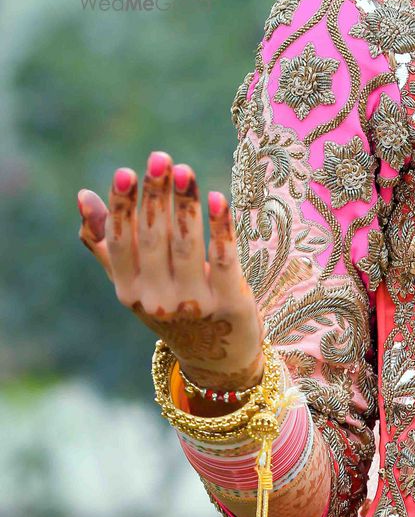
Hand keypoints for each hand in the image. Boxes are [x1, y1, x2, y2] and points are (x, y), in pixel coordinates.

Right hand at [77, 151, 264, 390]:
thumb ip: (107, 243)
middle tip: (160, 158)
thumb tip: (83, 196)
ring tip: (184, 170)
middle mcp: (156, 299)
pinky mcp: (229, 302)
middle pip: (154, 239)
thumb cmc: (171, 306)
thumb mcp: (135, 281)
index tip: (126, 172)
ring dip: (185, 204)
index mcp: (129, 290)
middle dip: (156, 196)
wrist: (217, 357)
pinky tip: (218, 199)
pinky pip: (223, 259)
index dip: (122, 207)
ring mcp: (193, 303)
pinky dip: (220, 229)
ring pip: (186, 245)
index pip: (120, 243)